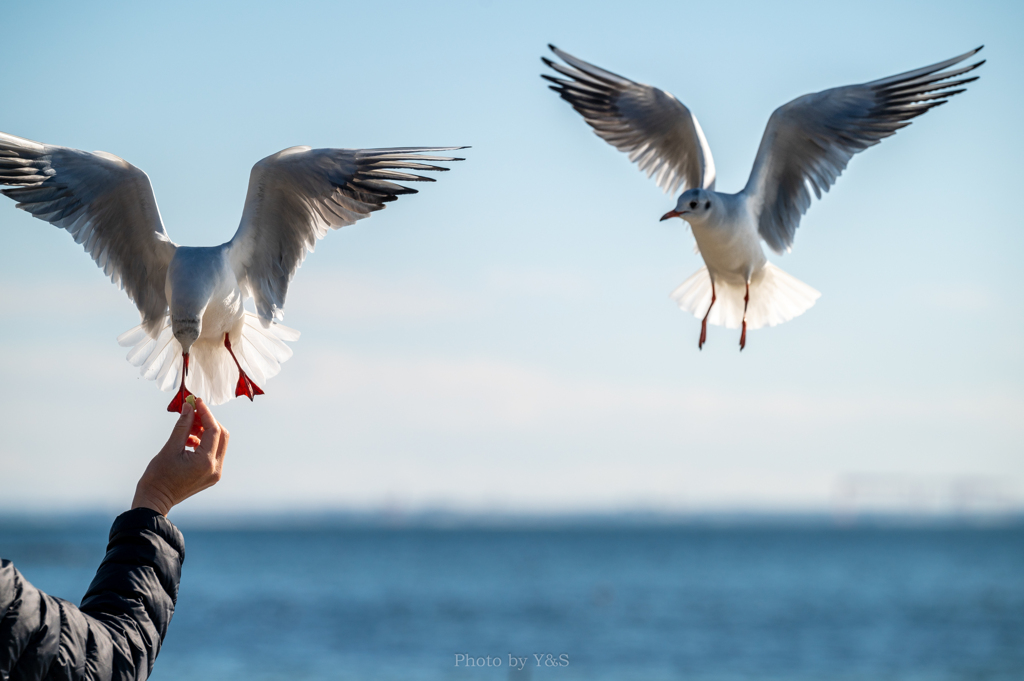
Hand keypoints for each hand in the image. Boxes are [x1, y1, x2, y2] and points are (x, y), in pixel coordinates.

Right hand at [131, 397, 228, 515]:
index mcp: (206, 462)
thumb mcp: (170, 448)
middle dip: (208, 421)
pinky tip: (188, 440)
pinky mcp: (211, 475)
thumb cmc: (157, 477)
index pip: (214, 430)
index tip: (196, 402)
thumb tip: (189, 407)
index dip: (206, 413)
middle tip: (192, 413)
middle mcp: (215, 468)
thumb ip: (183, 426)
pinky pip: (213, 453)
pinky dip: (204, 443)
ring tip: (187, 428)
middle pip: (222, 435)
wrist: (154, 501)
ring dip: (206, 431)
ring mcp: (215, 473)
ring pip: (219, 443)